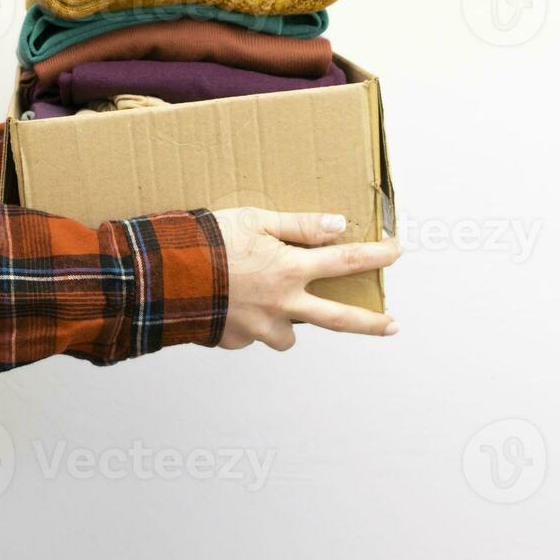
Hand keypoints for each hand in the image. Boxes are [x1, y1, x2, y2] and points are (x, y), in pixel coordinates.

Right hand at [211, 209, 401, 351]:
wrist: (162, 276)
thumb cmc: (205, 241)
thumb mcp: (253, 219)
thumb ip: (298, 224)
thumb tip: (337, 225)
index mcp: (289, 270)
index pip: (346, 261)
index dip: (377, 255)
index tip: (397, 252)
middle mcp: (282, 304)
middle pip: (338, 319)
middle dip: (371, 323)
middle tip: (393, 326)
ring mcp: (259, 328)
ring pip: (288, 336)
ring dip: (288, 324)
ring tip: (273, 307)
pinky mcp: (234, 340)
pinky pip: (249, 336)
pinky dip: (247, 324)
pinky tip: (230, 305)